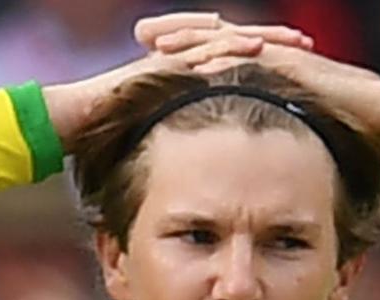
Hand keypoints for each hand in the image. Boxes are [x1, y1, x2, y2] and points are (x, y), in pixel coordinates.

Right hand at [44, 12, 313, 150]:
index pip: (234, 66)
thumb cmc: (107, 142)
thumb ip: (184, 150)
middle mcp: (180, 63)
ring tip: (293, 40)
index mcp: (186, 81)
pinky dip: (227, 47)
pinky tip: (255, 47)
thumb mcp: (160, 147)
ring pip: (222, 39)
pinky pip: (197, 49)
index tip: (302, 72)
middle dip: (274, 42)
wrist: (69, 126)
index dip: (268, 66)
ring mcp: (168, 59)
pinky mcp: (156, 60)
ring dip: (260, 37)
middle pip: (236, 44)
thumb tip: (209, 182)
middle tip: (309, 44)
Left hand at [150, 35, 379, 166]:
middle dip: (178, 34)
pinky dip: (220, 54)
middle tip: (140, 32)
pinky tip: (190, 58)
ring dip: (189, 37)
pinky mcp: (293, 62)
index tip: (152, 58)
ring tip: (153, 40)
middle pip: (214, 38)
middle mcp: (271, 57)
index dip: (186, 54)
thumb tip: (255, 168)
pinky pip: (250, 54)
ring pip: (227, 39)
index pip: (218, 56)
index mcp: (266, 72)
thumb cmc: (349, 131)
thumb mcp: (296, 135)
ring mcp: (282, 56)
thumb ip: (273, 139)